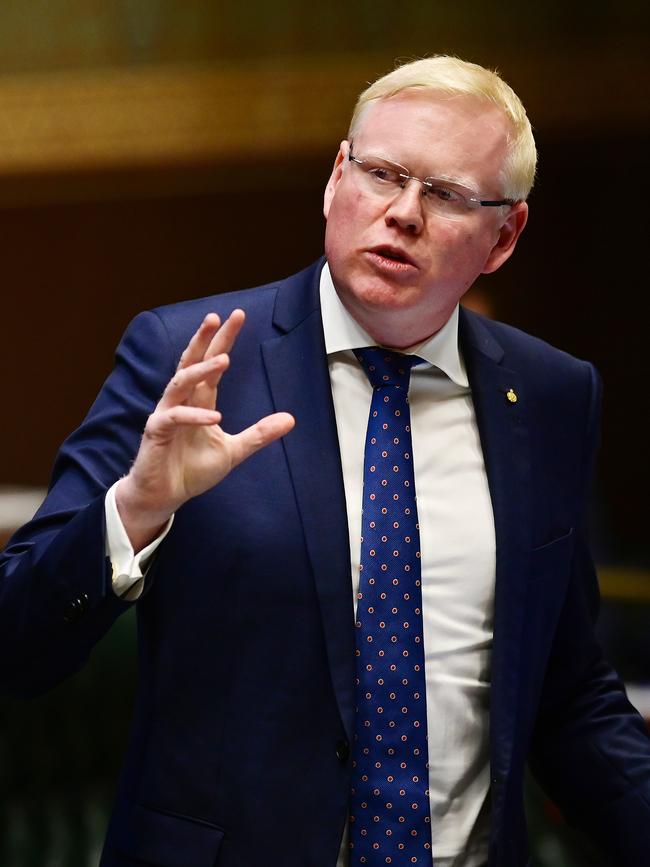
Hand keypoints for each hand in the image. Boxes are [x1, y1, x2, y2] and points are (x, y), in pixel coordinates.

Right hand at [116, 309, 294, 550]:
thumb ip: (259, 434)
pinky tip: (214, 418)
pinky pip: (174, 417)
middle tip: (218, 317)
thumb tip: (291, 418)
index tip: (238, 317)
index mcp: (199, 400)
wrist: (164, 496)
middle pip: (192, 362)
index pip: (212, 363)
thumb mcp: (234, 451)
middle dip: (205, 339)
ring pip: (180, 382)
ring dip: (201, 370)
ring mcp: (166, 414)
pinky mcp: (156, 432)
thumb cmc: (192, 470)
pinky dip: (194, 416)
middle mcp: (181, 400)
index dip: (223, 340)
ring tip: (224, 359)